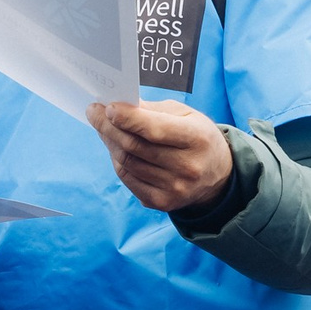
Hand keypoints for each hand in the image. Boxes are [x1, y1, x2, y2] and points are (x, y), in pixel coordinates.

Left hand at [87, 99, 232, 211]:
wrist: (217, 175)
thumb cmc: (197, 137)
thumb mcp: (186, 115)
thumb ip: (153, 110)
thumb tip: (117, 107)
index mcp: (197, 139)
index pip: (154, 129)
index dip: (127, 118)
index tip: (107, 107)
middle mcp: (187, 167)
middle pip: (134, 147)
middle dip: (108, 127)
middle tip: (93, 113)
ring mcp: (174, 189)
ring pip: (126, 163)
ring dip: (110, 143)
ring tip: (104, 128)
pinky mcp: (162, 202)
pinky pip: (128, 179)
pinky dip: (117, 162)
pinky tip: (116, 149)